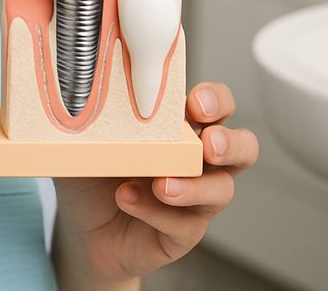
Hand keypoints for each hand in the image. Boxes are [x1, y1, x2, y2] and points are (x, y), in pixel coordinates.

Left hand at [50, 82, 258, 286]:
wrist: (84, 230)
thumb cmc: (94, 176)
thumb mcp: (89, 140)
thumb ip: (96, 118)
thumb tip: (83, 95)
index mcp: (182, 128)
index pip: (217, 104)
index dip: (215, 100)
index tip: (195, 103)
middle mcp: (199, 162)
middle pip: (243, 147)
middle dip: (230, 143)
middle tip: (208, 144)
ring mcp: (196, 199)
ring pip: (222, 190)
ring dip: (194, 185)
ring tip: (162, 184)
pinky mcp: (184, 233)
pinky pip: (184, 224)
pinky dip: (155, 210)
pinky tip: (127, 198)